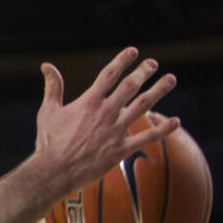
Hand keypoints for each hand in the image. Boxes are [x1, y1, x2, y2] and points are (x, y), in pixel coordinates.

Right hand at [34, 48, 178, 196]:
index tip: (133, 51)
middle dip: (143, 72)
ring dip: (158, 91)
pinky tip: (176, 121)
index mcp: (88, 102)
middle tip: (153, 64)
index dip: (122, 60)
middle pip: (130, 86)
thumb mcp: (48, 111)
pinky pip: (146, 138)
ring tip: (171, 79)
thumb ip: (53, 87)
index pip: (109, 75)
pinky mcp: (120, 150)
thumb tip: (46, 65)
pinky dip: (162, 129)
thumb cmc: (49, 142)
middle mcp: (105, 113)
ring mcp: (115, 131)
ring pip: (142, 106)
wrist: (54, 172)